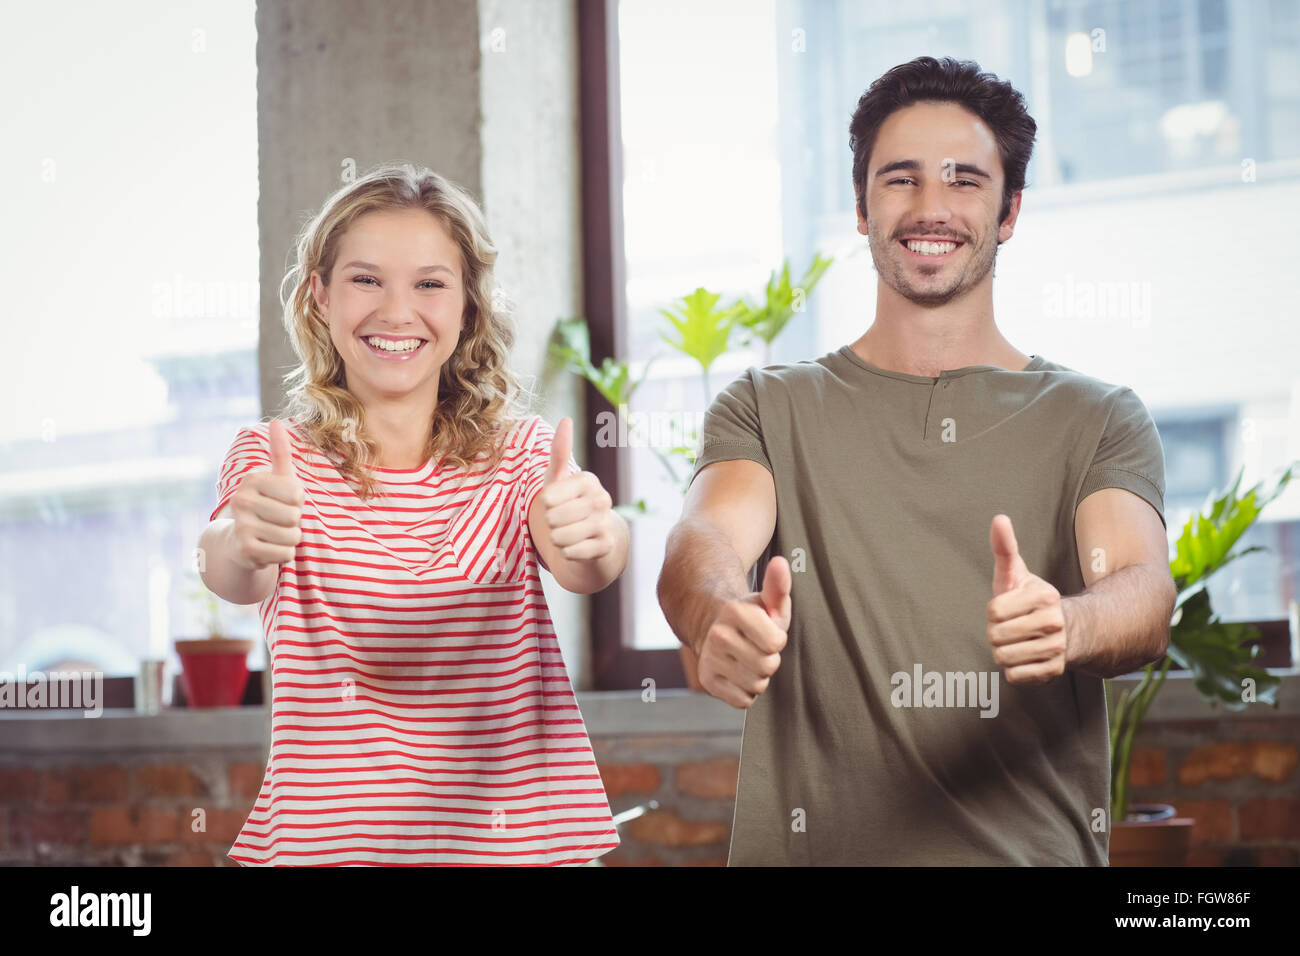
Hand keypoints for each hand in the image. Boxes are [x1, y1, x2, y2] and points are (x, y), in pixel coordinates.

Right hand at [230, 419, 304, 571]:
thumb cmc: (267, 505)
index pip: (298, 494)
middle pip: (294, 516)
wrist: (240, 542)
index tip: (282, 503)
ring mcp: (241, 526)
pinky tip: (269, 548)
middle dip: (294, 522)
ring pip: (292, 536)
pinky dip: (284, 554)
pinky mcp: (245, 550)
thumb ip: (279, 453)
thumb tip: (275, 421)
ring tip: (274, 534)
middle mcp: (242, 500)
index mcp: (252, 480)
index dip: (297, 502)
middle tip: (278, 521)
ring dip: (290, 539)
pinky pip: (285, 554)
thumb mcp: (276, 479)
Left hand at [536, 417, 615, 561]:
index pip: (547, 498)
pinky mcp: (606, 546)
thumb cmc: (569, 507)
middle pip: (552, 518)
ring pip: (560, 536)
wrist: (593, 541)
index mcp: (588, 480)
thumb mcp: (559, 481)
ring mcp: (606, 523)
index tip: (555, 505)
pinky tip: (576, 548)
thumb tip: (566, 419)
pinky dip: (567, 553)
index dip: (543, 506)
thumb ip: (560, 452)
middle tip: (561, 523)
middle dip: (549, 525)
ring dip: (557, 540)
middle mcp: (602, 498)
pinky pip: (571, 552)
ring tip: (567, 535)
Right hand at [696, 556, 790, 708]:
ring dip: (758, 675)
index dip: (776, 639)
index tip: (765, 631)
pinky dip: (746, 691)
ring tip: (746, 659)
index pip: (775, 643)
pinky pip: (743, 700)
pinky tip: (738, 673)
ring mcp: (709, 659)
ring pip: (756, 684)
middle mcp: (717, 635)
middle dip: (768, 658)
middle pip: (767, 665)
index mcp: (734, 612)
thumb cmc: (751, 616)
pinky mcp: (707, 682)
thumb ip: (778, 585)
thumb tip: (781, 562)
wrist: (713, 628)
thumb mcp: (767, 601)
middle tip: (756, 647)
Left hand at [986, 514, 1066, 683]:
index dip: (994, 611)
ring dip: (1003, 651)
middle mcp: (1055, 623)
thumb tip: (999, 518)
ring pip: (1002, 657)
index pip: (993, 611)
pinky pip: (1014, 676)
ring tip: (1018, 641)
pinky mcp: (1053, 672)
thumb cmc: (1030, 599)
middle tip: (1012, 627)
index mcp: (1045, 596)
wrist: (1066, 630)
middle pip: (995, 636)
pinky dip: (1013, 669)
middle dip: (996, 633)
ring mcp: (1056, 649)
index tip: (1008, 608)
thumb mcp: (1016, 573)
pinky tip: (1025, 657)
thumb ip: (1004, 547)